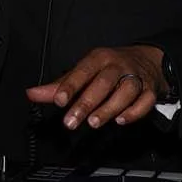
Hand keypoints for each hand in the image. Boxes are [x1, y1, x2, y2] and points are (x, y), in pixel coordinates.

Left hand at [26, 45, 165, 130]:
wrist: (147, 59)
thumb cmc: (109, 68)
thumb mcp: (84, 71)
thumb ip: (59, 85)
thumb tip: (32, 93)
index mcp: (98, 58)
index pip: (82, 71)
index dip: (70, 86)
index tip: (59, 101)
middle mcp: (117, 66)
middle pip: (103, 83)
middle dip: (86, 103)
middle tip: (71, 122)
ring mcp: (135, 77)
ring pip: (126, 91)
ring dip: (110, 107)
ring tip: (94, 122)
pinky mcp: (150, 90)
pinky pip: (145, 101)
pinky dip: (135, 111)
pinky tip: (121, 120)